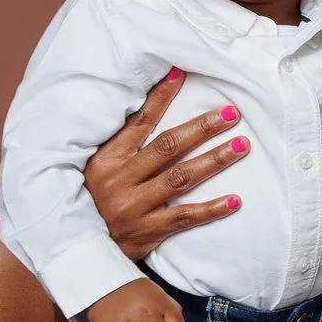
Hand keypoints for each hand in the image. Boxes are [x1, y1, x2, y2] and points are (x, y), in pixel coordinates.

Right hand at [82, 71, 246, 260]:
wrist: (80, 247)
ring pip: (181, 178)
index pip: (139, 121)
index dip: (161, 97)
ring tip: (241, 145)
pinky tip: (235, 200)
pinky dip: (211, 209)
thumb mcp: (95, 166)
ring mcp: (135, 206)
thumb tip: (147, 104)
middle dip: (202, 128)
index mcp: (107, 158)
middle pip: (169, 147)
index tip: (182, 74)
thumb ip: (121, 142)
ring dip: (214, 160)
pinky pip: (185, 218)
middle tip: (231, 114)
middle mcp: (121, 180)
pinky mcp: (148, 232)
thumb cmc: (92, 199)